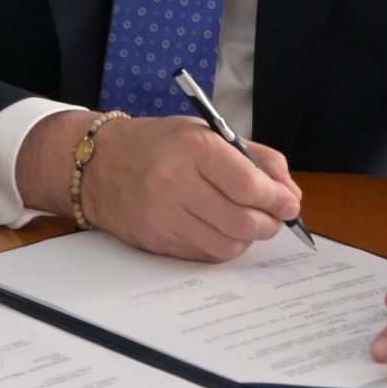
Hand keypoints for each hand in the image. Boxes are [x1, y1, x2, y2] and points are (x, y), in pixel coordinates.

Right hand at [16, 110, 299, 259]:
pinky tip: (220, 229)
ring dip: (247, 239)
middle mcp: (175, 182)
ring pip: (227, 245)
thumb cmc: (157, 144)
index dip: (278, 200)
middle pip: (242, 221)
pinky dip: (222, 246)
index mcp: (192, 147)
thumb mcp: (206, 133)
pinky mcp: (156, 240)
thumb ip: (254, 157)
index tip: (289, 203)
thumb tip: (288, 191)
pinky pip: (204, 254)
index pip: (249, 186)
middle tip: (275, 218)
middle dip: (269, 224)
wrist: (96, 164)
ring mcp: (163, 215)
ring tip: (248, 224)